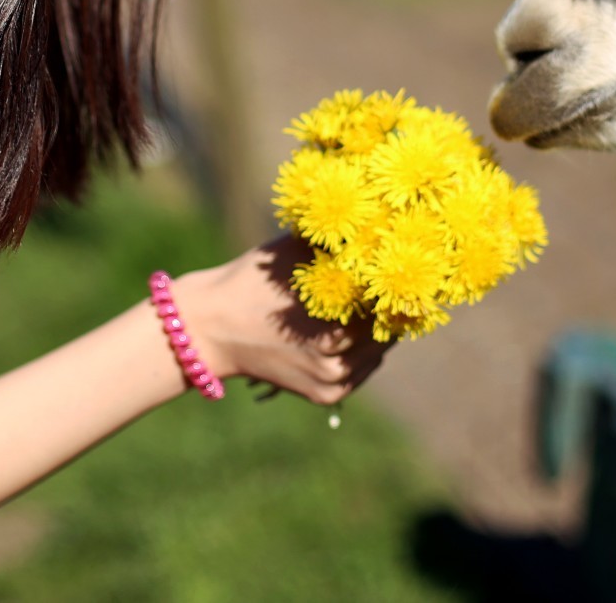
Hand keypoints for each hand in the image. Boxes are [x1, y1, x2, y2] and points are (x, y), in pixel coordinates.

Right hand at [167, 235, 387, 404]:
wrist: (209, 329)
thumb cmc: (251, 282)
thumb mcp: (293, 252)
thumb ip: (334, 241)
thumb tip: (372, 220)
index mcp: (333, 326)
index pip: (387, 304)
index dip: (397, 282)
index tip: (406, 265)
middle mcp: (336, 362)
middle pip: (386, 330)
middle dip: (389, 304)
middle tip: (399, 280)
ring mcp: (331, 383)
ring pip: (377, 353)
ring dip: (379, 329)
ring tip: (381, 302)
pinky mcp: (324, 396)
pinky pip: (361, 371)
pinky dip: (365, 352)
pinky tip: (362, 328)